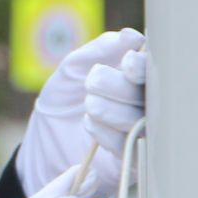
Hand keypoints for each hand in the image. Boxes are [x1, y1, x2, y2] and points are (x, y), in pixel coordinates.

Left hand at [17, 28, 146, 197]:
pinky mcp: (134, 161)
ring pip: (142, 120)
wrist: (44, 141)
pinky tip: (90, 125)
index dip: (145, 66)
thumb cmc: (64, 99)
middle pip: (151, 95)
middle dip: (121, 86)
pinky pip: (131, 148)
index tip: (128, 63)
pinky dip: (109, 134)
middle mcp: (146, 105)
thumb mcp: (72, 68)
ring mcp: (143, 133)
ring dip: (112, 109)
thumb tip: (130, 36)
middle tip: (93, 82)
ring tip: (89, 104)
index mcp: (137, 78)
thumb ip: (99, 50)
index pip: (153, 70)